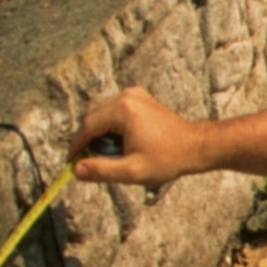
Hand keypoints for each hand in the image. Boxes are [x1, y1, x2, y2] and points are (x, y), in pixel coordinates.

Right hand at [70, 86, 204, 186]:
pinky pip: (114, 111)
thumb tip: (76, 170)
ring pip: (102, 114)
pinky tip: (124, 144)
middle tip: (93, 161)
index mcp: (122, 110)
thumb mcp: (132, 171)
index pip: (87, 127)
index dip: (76, 147)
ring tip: (114, 153)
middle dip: (89, 140)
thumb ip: (101, 170)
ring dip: (100, 133)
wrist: (196, 146)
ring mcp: (134, 94)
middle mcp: (126, 96)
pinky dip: (112, 126)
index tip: (71, 162)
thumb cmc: (168, 159)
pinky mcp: (139, 97)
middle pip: (92, 118)